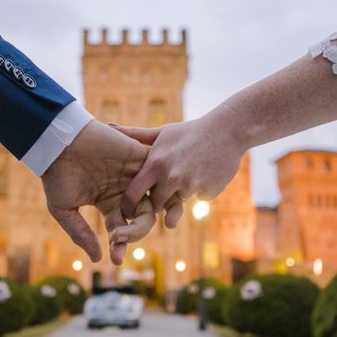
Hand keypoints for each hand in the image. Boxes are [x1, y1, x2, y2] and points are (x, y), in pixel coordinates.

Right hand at [41, 120, 155, 264]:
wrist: (58, 142)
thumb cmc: (57, 174)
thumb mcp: (64, 209)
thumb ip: (81, 233)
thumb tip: (98, 258)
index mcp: (109, 203)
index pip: (122, 229)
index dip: (120, 246)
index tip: (116, 260)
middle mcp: (125, 191)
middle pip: (143, 219)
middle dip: (135, 233)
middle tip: (121, 237)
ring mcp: (135, 175)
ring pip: (155, 201)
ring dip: (149, 218)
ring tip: (136, 227)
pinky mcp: (141, 157)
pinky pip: (158, 176)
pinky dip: (161, 190)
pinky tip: (152, 203)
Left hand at [110, 105, 244, 230]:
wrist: (228, 130)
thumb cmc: (190, 131)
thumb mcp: (162, 132)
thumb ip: (135, 135)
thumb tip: (108, 126)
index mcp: (155, 164)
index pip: (132, 195)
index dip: (129, 205)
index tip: (128, 210)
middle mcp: (171, 178)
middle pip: (156, 204)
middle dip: (159, 199)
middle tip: (167, 185)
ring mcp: (191, 186)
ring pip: (179, 201)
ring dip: (183, 192)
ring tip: (192, 169)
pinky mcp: (209, 192)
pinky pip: (199, 198)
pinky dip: (202, 189)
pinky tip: (208, 171)